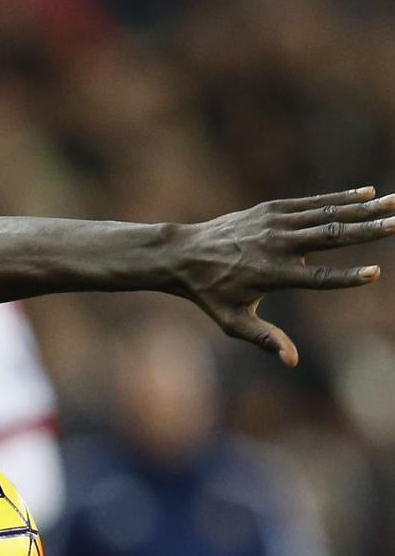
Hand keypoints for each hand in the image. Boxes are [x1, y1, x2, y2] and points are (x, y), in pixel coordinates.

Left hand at [175, 187, 394, 365]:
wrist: (182, 254)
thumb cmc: (210, 293)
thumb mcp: (233, 321)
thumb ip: (264, 339)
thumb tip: (292, 361)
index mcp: (272, 274)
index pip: (318, 277)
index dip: (346, 276)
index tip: (374, 273)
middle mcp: (276, 245)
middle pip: (330, 237)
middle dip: (367, 229)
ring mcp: (273, 224)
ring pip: (325, 214)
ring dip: (362, 208)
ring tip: (393, 203)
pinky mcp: (269, 209)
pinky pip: (310, 203)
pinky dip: (338, 197)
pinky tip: (365, 194)